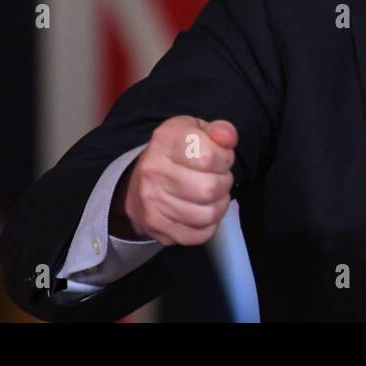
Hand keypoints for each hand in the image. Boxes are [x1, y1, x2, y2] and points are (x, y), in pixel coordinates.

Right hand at [112, 117, 236, 245]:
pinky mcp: (156, 227)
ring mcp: (152, 202)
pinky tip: (201, 210)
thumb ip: (220, 130)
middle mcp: (153, 171)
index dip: (225, 159)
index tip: (221, 158)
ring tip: (211, 194)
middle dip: (224, 183)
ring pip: (207, 214)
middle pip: (210, 188)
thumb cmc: (176, 153)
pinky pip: (199, 235)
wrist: (137, 183)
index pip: (209, 156)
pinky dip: (208, 225)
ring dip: (218, 205)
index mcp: (165, 140)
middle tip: (218, 178)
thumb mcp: (196, 130)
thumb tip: (228, 138)